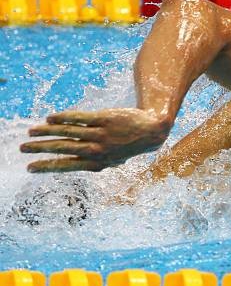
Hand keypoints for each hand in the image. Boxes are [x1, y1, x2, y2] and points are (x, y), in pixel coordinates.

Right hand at [20, 108, 170, 172]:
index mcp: (98, 163)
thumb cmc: (130, 146)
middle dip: (41, 149)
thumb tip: (72, 163)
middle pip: (63, 148)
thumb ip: (95, 163)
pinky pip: (80, 118)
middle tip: (23, 148)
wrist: (152, 131)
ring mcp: (101, 134)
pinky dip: (64, 117)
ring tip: (32, 132)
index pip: (67, 165)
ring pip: (68, 133)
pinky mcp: (105, 119)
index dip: (47, 167)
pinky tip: (50, 118)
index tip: (30, 168)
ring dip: (48, 131)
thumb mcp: (114, 160)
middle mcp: (98, 150)